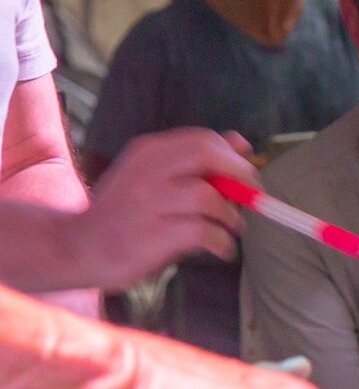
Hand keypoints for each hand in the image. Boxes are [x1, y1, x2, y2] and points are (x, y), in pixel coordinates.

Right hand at [69, 130, 256, 290]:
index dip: (234, 157)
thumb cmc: (125, 213)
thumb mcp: (153, 176)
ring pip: (209, 196)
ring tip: (231, 228)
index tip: (246, 176)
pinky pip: (204, 231)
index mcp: (148, 151)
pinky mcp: (152, 234)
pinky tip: (221, 248)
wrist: (77, 247)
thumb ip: (195, 160)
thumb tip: (241, 142)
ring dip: (231, 216)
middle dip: (241, 175)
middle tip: (250, 197)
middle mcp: (147, 170)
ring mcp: (147, 202)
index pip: (204, 139)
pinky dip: (222, 242)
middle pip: (208, 154)